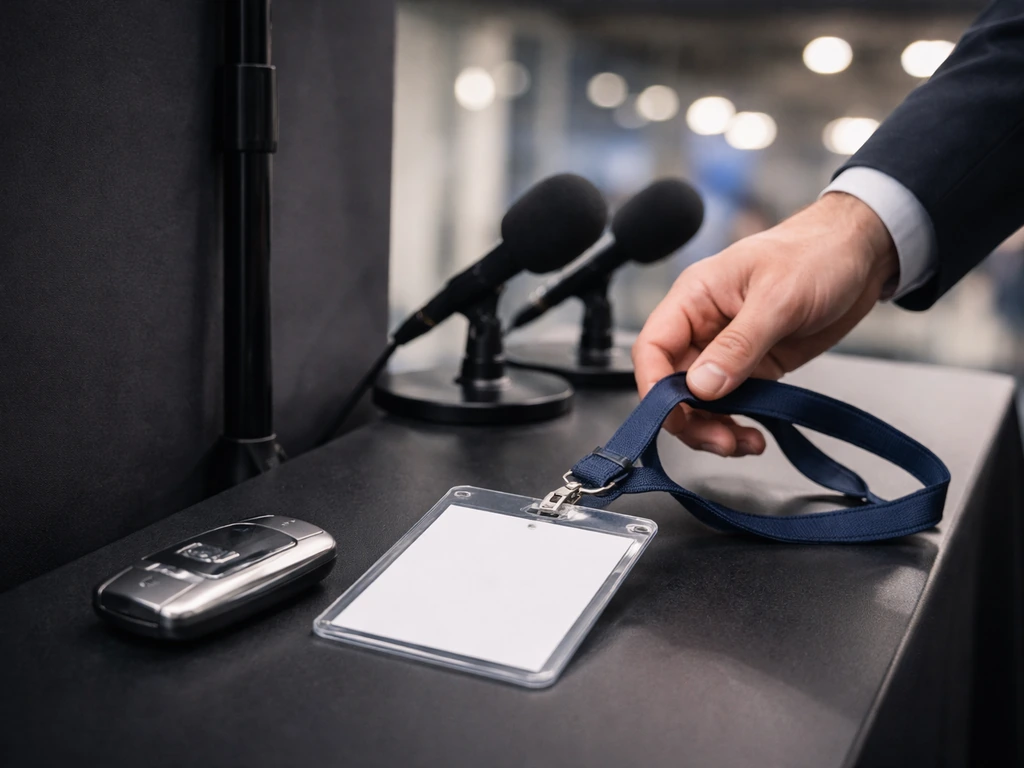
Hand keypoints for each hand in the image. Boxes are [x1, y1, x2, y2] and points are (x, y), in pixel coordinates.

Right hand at [632, 192, 898, 456]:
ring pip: (700, 402)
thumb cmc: (817, 254)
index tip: (674, 416)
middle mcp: (703, 326)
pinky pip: (733, 405)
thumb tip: (701, 387)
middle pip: (671, 385)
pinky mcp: (754, 367)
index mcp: (694, 298)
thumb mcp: (778, 298)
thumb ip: (738, 345)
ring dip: (714, 429)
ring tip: (742, 444)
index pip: (653, 348)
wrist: (861, 254)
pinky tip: (755, 437)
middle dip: (689, 418)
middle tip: (719, 441)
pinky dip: (738, 426)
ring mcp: (727, 350)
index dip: (654, 386)